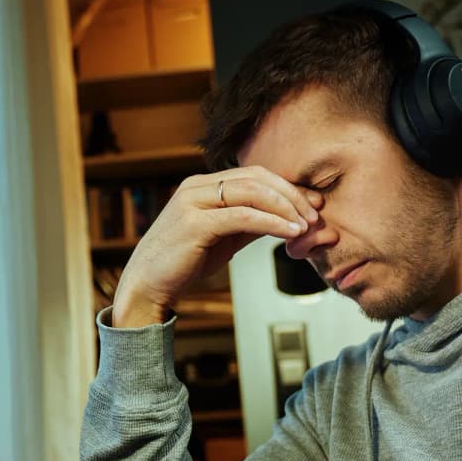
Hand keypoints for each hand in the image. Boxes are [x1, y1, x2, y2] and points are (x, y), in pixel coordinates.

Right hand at [112, 166, 320, 326]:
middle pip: (256, 178)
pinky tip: (289, 231)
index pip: (253, 175)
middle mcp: (196, 187)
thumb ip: (248, 223)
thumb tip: (284, 217)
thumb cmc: (181, 263)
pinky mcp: (195, 223)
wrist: (145, 286)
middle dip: (291, 194)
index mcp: (202, 185)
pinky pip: (243, 216)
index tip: (313, 202)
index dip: (286, 186)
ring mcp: (193, 202)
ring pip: (251, 192)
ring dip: (286, 207)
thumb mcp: (222, 238)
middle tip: (316, 213)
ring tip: (307, 224)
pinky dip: (271, 222)